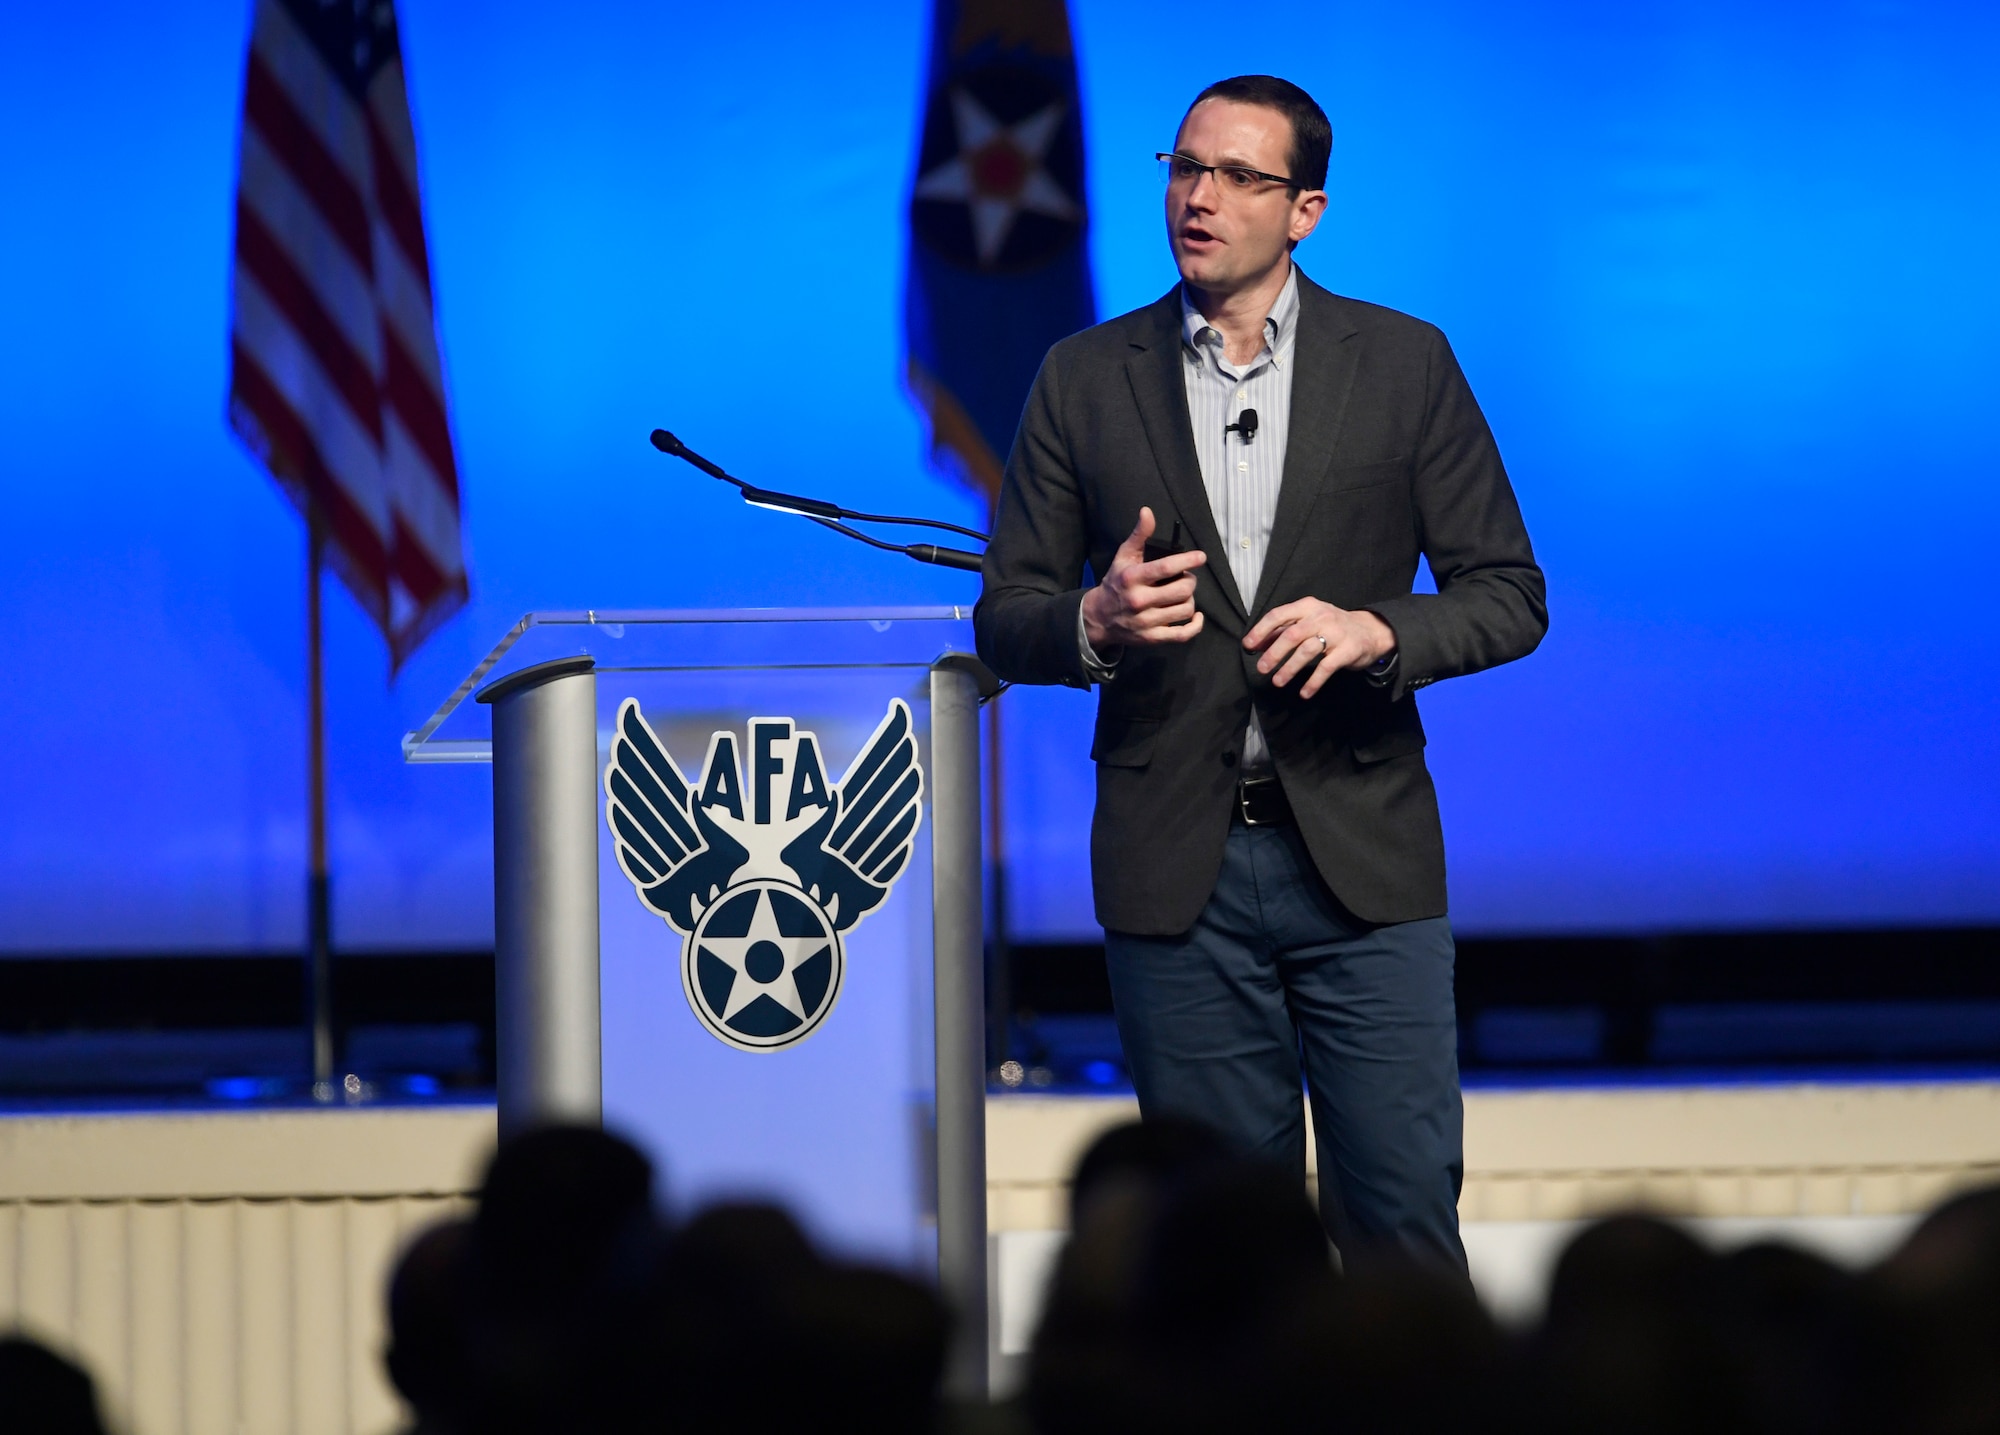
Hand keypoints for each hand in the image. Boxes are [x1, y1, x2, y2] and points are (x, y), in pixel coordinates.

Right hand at [1081, 507, 1208, 651]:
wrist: (1099, 618)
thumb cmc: (1115, 583)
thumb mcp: (1123, 557)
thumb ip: (1139, 535)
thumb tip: (1148, 511)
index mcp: (1132, 578)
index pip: (1165, 568)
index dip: (1187, 561)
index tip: (1201, 557)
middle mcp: (1139, 601)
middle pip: (1182, 590)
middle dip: (1189, 581)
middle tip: (1186, 578)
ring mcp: (1146, 622)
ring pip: (1185, 609)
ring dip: (1190, 600)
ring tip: (1183, 595)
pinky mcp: (1152, 638)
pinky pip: (1182, 635)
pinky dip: (1195, 626)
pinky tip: (1196, 616)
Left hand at [1243, 598, 1395, 698]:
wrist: (1370, 631)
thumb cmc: (1331, 627)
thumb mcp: (1308, 621)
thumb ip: (1283, 630)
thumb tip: (1256, 644)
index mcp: (1307, 607)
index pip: (1279, 615)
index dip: (1261, 631)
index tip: (1248, 646)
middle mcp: (1321, 617)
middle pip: (1292, 634)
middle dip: (1274, 653)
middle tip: (1261, 669)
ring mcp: (1336, 633)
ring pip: (1307, 651)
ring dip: (1290, 668)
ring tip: (1278, 681)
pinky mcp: (1347, 651)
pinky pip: (1326, 668)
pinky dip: (1313, 682)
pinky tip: (1304, 693)